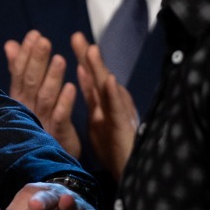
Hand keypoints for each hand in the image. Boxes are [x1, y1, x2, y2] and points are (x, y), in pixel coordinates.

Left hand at [0, 180, 100, 209]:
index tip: (33, 205)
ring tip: (76, 208)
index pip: (35, 198)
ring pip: (74, 207)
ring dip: (76, 208)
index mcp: (32, 196)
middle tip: (53, 205)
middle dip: (54, 203)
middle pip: (56, 200)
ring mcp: (69, 208)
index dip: (37, 201)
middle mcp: (52, 199)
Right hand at [4, 30, 79, 157]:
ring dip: (52, 78)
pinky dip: (64, 103)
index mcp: (20, 100)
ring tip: (60, 59)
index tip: (34, 34)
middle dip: (37, 61)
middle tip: (44, 41)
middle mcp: (28, 110)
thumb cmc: (38, 124)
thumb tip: (10, 44)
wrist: (46, 164)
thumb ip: (18, 70)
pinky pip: (60, 118)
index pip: (20, 73)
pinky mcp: (57, 136)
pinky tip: (71, 88)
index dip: (26, 54)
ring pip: (45, 98)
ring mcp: (41, 124)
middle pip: (31, 83)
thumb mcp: (26, 96)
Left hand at [72, 33, 138, 177]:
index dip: (84, 59)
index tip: (76, 39)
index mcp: (103, 105)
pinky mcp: (123, 128)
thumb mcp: (98, 119)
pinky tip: (110, 81)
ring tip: (91, 50)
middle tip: (77, 36)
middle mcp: (113, 106)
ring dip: (100, 69)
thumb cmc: (116, 148)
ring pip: (108, 89)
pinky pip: (117, 110)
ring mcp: (119, 116)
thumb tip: (83, 72)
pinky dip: (114, 95)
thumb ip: (93, 95)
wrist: (133, 172)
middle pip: (99, 77)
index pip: (92, 78)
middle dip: (89, 56)